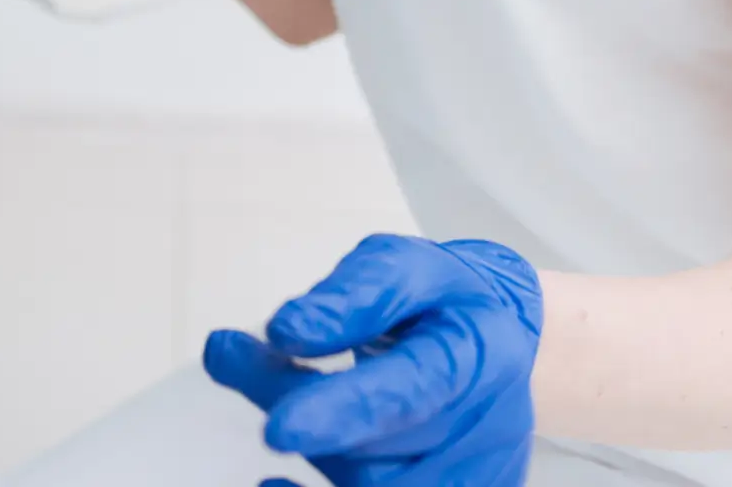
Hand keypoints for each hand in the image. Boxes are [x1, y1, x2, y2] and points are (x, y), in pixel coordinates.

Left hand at [204, 234, 542, 486]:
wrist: (501, 342)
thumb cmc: (444, 301)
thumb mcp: (405, 267)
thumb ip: (353, 295)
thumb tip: (285, 331)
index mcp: (475, 355)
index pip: (410, 393)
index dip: (345, 412)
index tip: (277, 426)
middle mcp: (481, 433)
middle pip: (378, 449)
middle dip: (292, 403)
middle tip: (230, 354)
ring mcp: (471, 482)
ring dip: (303, 443)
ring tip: (255, 380)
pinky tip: (273, 484)